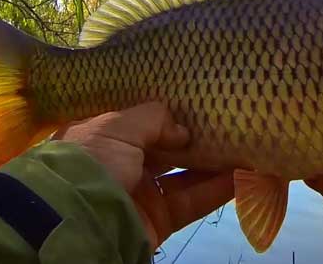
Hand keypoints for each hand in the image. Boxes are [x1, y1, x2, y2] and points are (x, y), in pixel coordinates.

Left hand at [53, 102, 233, 249]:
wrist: (79, 220)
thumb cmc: (94, 161)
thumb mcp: (118, 127)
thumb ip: (154, 119)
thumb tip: (183, 131)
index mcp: (103, 139)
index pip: (136, 123)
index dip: (162, 114)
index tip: (192, 101)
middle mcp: (121, 165)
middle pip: (164, 149)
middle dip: (193, 138)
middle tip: (225, 122)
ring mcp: (140, 194)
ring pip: (183, 176)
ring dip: (212, 164)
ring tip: (242, 146)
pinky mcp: (158, 220)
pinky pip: (191, 202)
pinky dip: (216, 191)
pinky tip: (241, 176)